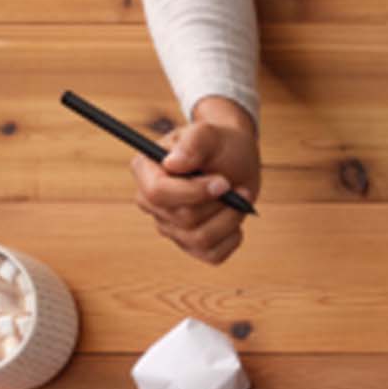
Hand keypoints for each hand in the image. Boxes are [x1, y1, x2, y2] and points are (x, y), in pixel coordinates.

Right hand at [130, 96, 259, 264]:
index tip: (223, 183)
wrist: (235, 159)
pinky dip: (232, 238)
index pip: (158, 194)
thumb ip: (193, 143)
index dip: (193, 192)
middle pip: (183, 219)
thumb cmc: (219, 144)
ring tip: (241, 197)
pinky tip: (235, 217)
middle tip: (238, 187)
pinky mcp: (190, 244)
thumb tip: (173, 164)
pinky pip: (212, 255)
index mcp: (145, 171)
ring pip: (200, 239)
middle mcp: (151, 203)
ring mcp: (169, 227)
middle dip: (219, 204)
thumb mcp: (210, 133)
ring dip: (230, 219)